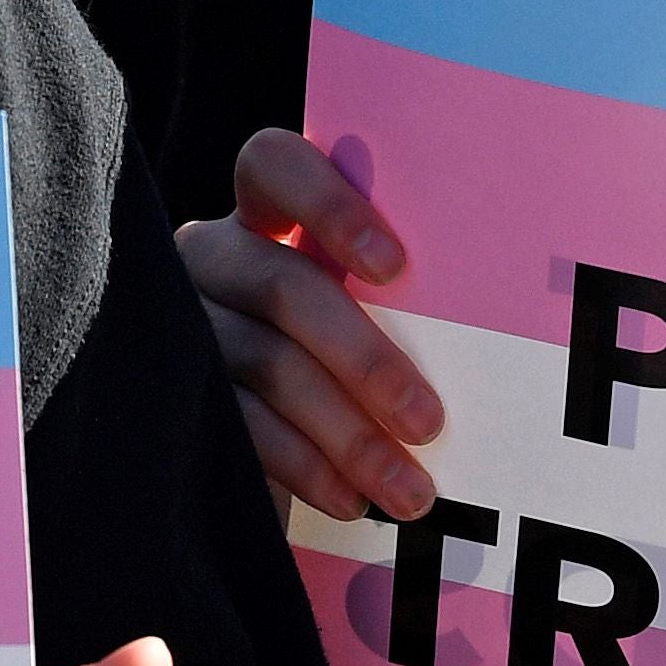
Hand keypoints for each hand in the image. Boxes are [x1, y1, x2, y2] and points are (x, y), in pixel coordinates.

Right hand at [177, 125, 446, 520]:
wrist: (273, 428)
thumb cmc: (347, 350)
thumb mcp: (366, 305)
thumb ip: (397, 293)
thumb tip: (485, 319)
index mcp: (261, 211)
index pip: (272, 165)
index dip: (327, 204)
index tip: (395, 267)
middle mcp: (213, 256)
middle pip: (282, 285)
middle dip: (364, 358)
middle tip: (428, 420)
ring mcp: (189, 323)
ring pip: (267, 366)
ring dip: (347, 434)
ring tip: (410, 489)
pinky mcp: (180, 394)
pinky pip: (241, 426)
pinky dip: (305, 467)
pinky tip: (353, 500)